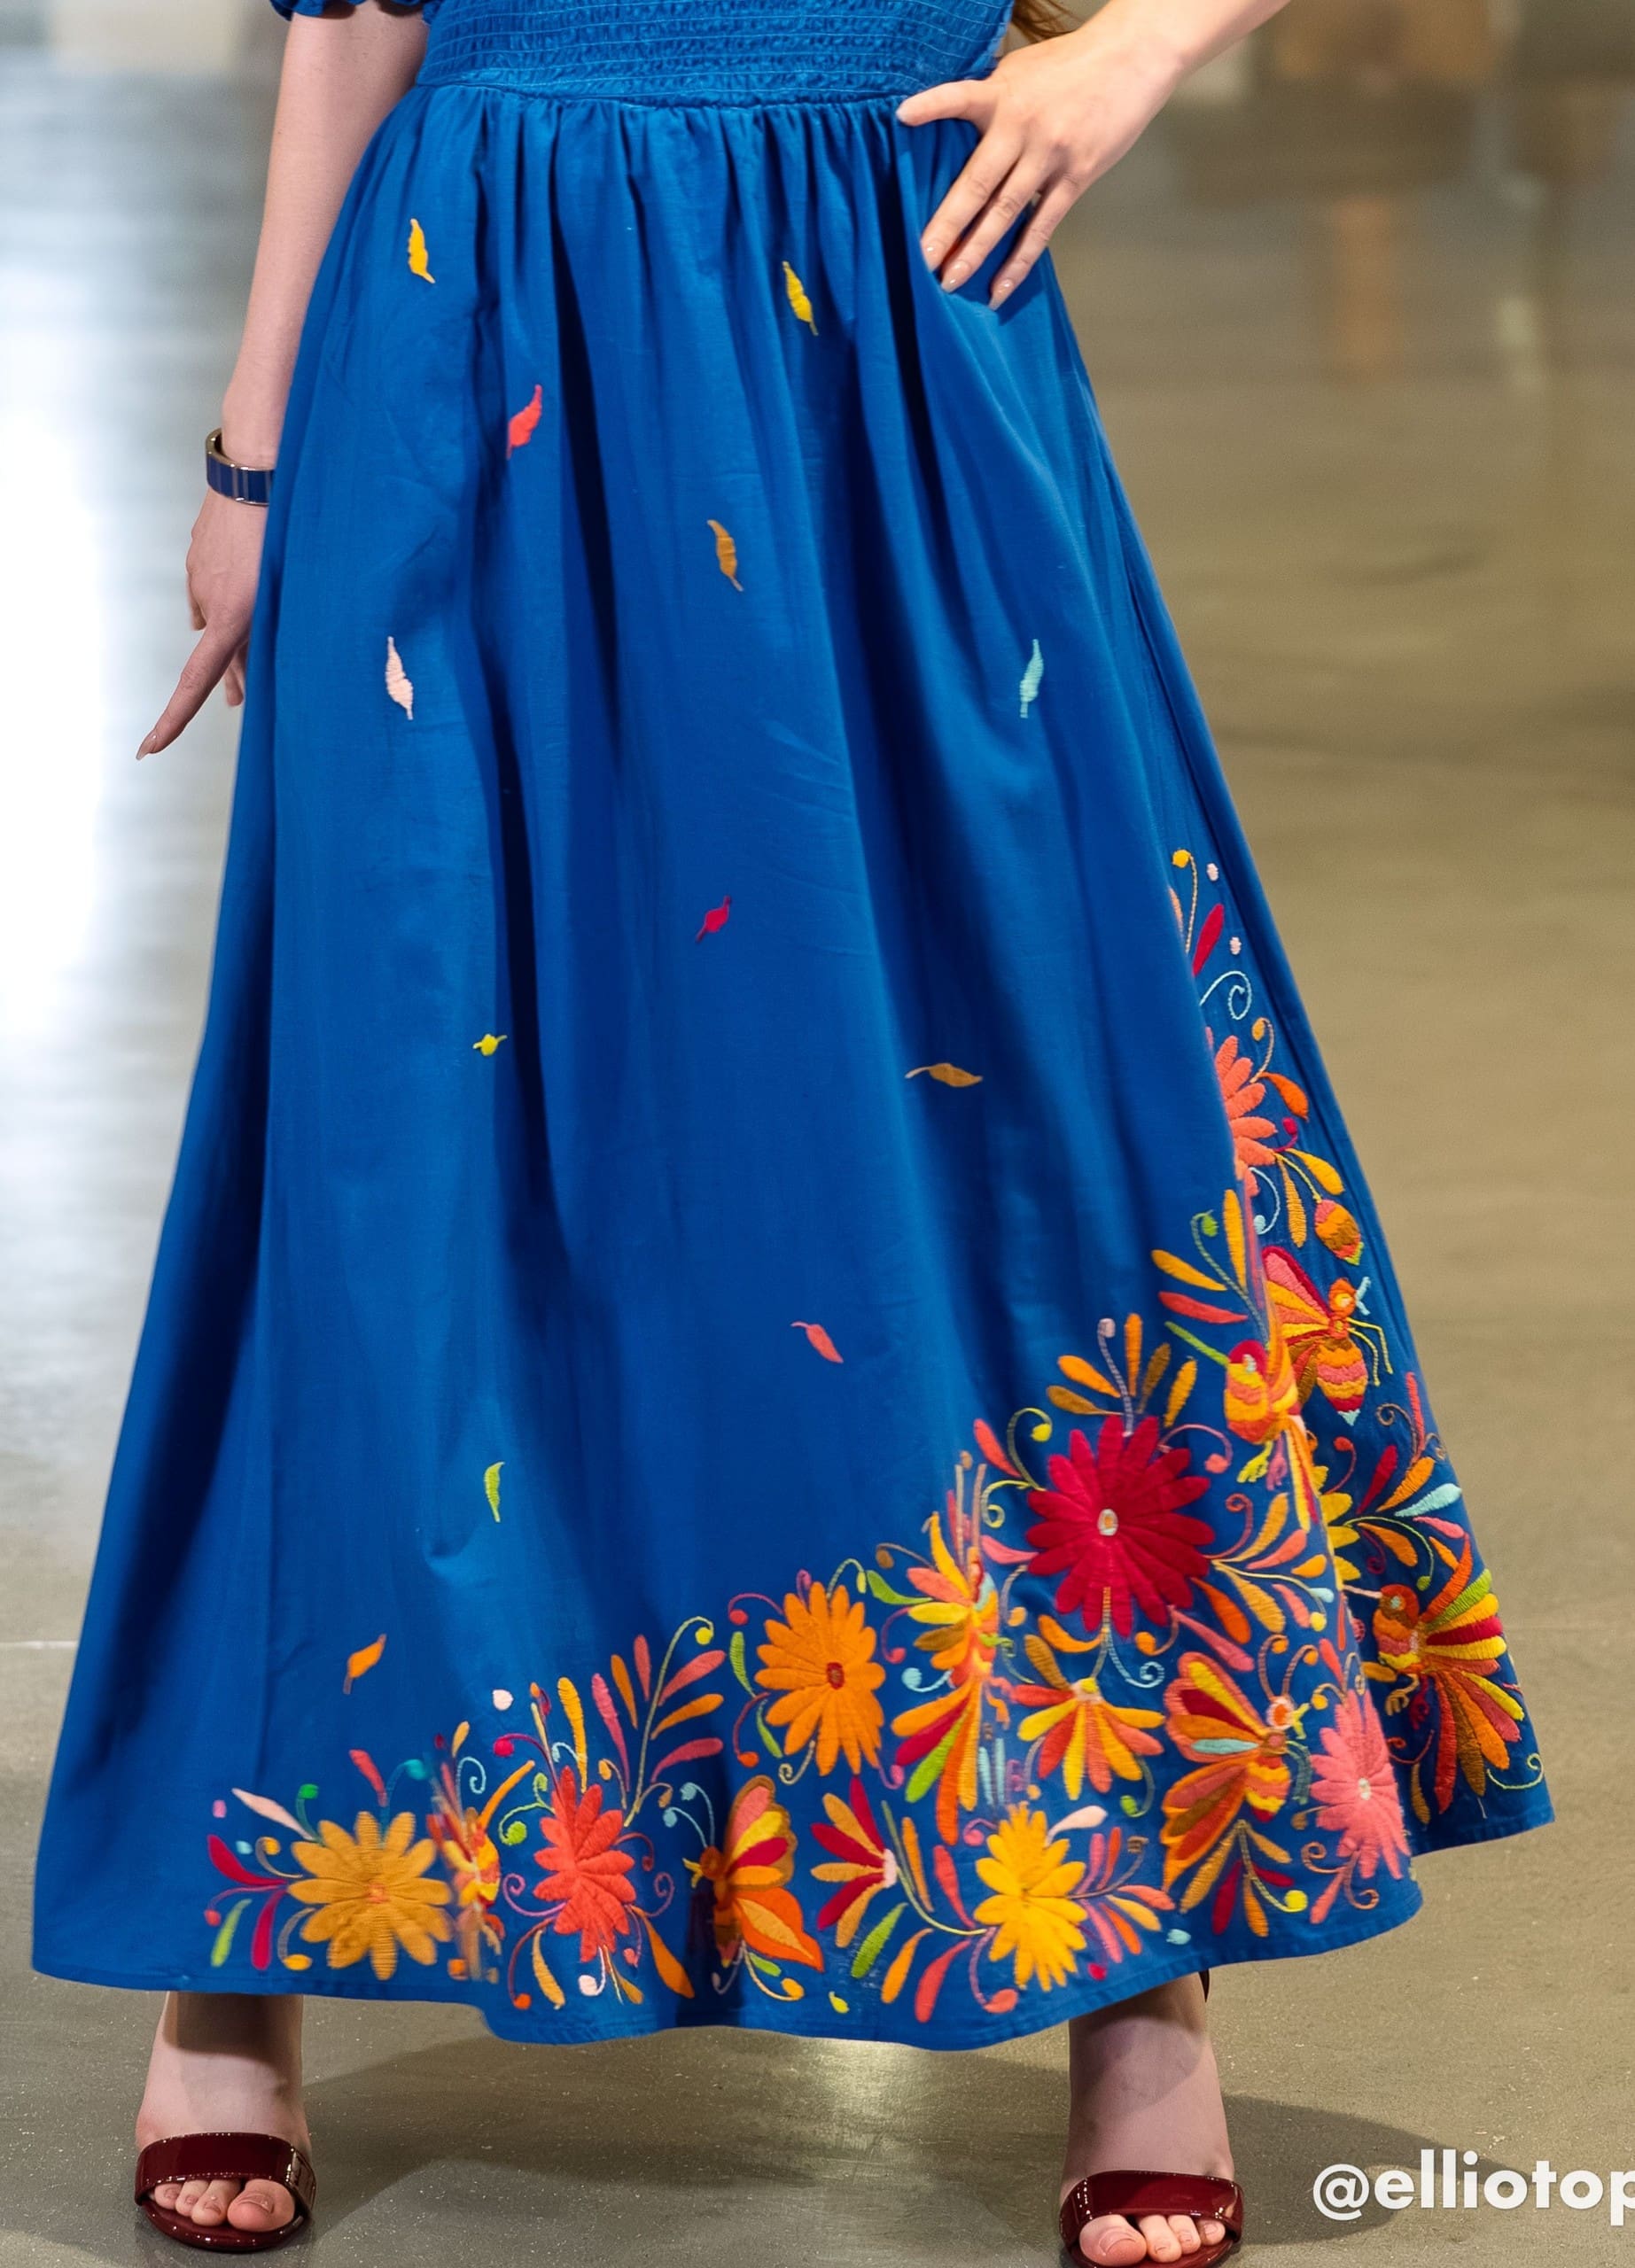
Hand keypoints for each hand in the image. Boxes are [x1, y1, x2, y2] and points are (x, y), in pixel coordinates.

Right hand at [138, 486, 266, 756]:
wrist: (256, 467)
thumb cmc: (286, 529)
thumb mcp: (290, 588)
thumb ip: (270, 629)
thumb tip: (246, 660)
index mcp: (231, 615)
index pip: (197, 680)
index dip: (174, 719)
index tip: (149, 747)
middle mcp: (209, 600)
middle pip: (219, 655)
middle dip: (233, 680)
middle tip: (244, 705)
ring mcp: (199, 575)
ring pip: (217, 620)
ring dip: (235, 638)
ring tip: (254, 654)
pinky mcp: (199, 553)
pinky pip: (211, 589)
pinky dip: (227, 601)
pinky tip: (241, 598)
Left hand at [897, 11, 1185, 307]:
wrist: (1130, 60)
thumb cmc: (1070, 64)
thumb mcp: (1022, 69)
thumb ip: (989, 97)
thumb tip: (954, 124)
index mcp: (1003, 95)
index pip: (961, 98)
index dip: (933, 106)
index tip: (903, 117)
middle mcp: (1023, 129)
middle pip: (979, 181)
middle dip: (948, 223)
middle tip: (922, 257)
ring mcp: (1049, 157)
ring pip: (1006, 213)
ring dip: (976, 250)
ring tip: (950, 281)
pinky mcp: (1075, 178)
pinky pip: (1042, 229)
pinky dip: (1018, 262)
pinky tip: (999, 288)